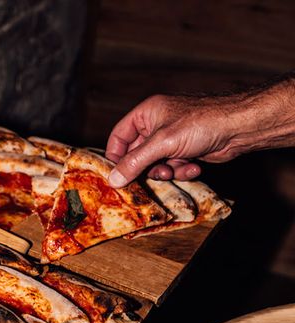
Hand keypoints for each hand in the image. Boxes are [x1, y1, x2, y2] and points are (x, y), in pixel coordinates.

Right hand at [105, 94, 240, 186]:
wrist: (239, 128)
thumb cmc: (200, 123)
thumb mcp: (161, 143)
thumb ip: (134, 162)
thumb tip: (113, 179)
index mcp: (146, 114)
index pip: (119, 137)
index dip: (115, 157)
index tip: (116, 176)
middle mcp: (156, 125)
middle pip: (137, 155)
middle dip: (146, 168)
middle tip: (153, 175)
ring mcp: (171, 139)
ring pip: (155, 164)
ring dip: (165, 171)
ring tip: (176, 169)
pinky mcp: (185, 151)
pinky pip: (173, 166)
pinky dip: (181, 170)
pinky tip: (193, 167)